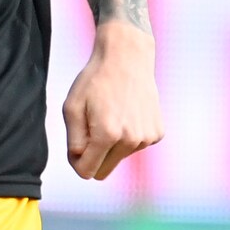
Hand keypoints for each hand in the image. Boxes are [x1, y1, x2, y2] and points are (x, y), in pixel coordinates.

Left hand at [63, 22, 162, 180]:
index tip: (76, 146)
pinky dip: (128, 135)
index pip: (87, 172)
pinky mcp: (157, 134)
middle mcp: (131, 140)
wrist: (127, 57)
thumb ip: (73, 141)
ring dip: (111, 143)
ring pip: (119, 157)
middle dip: (93, 156)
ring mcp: (147, 138)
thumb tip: (81, 164)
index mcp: (107, 135)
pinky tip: (127, 113)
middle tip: (90, 129)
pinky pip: (134, 146)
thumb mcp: (72, 108)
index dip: (77, 162)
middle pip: (104, 170)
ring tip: (111, 114)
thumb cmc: (95, 81)